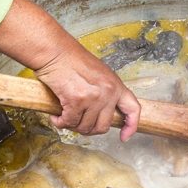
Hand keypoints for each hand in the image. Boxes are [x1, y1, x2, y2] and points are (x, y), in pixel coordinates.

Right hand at [0, 0, 140, 140]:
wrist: (55, 51)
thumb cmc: (71, 60)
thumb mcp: (99, 75)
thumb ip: (105, 92)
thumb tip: (102, 114)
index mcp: (116, 85)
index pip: (133, 109)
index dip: (130, 126)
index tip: (124, 136)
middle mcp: (108, 92)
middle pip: (103, 126)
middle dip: (88, 129)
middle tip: (77, 122)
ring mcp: (94, 97)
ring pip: (85, 127)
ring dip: (72, 125)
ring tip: (65, 116)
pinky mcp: (77, 101)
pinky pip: (69, 122)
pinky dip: (60, 123)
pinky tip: (56, 117)